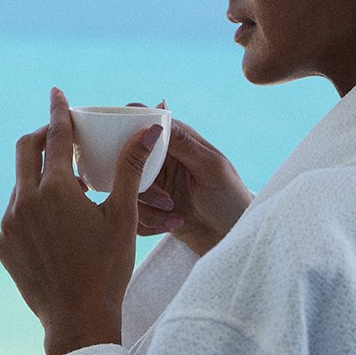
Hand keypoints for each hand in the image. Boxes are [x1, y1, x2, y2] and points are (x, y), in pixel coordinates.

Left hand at [0, 87, 161, 354]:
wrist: (78, 319)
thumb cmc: (108, 268)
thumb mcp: (124, 216)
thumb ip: (131, 167)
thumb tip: (150, 128)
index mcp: (55, 189)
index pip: (56, 136)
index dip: (59, 111)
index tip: (57, 93)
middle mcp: (24, 201)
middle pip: (26, 149)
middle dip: (44, 136)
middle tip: (62, 137)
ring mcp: (9, 223)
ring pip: (20, 183)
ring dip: (40, 176)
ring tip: (68, 191)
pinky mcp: (3, 244)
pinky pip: (15, 212)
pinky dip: (32, 207)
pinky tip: (55, 224)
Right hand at [130, 103, 252, 256]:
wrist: (230, 238)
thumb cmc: (230, 199)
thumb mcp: (211, 168)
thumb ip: (184, 143)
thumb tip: (159, 116)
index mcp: (176, 139)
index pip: (142, 121)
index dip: (130, 131)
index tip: (132, 152)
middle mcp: (160, 158)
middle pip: (125, 155)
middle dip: (137, 179)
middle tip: (164, 198)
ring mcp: (152, 182)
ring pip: (125, 186)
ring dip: (146, 204)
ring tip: (172, 212)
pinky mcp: (148, 206)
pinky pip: (130, 210)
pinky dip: (147, 220)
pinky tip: (171, 224)